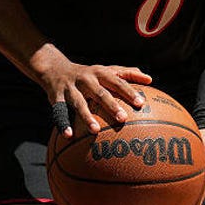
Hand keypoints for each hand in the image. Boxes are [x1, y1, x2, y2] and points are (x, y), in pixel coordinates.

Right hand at [31, 44, 150, 137]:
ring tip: (95, 131)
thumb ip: (127, 74)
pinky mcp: (55, 97)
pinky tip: (68, 136)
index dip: (129, 91)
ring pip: (79, 103)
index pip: (117, 82)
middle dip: (111, 105)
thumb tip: (150, 79)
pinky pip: (59, 112)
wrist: (54, 68)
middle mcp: (85, 79)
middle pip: (100, 92)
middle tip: (123, 118)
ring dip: (86, 116)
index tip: (141, 103)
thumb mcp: (106, 70)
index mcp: (100, 73)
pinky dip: (63, 124)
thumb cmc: (88, 74)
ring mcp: (70, 88)